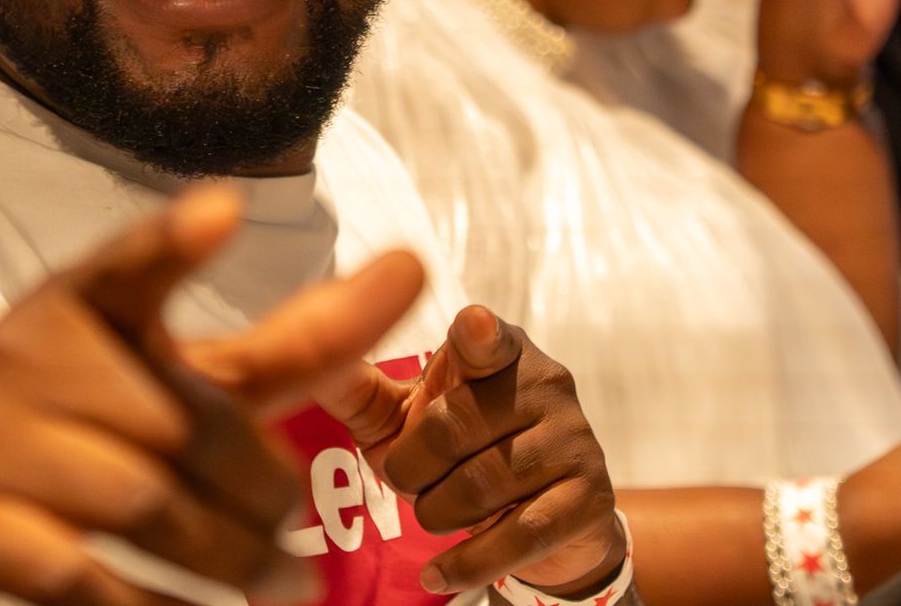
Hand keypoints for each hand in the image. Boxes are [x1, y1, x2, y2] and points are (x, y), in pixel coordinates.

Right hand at [0, 186, 423, 604]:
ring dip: (232, 558)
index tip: (220, 210)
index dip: (171, 241)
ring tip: (288, 586)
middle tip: (304, 533)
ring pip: (145, 504)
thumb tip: (414, 269)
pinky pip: (82, 579)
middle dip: (259, 486)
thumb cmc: (67, 423)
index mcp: (81, 302)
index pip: (128, 262)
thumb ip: (285, 339)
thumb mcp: (160, 370)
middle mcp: (32, 357)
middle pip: (183, 422)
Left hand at [317, 306, 623, 597]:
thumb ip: (364, 393)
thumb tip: (312, 371)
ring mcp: (573, 438)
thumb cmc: (465, 451)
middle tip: (409, 481)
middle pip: (451, 427)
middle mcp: (545, 383)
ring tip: (433, 513)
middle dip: (412, 468)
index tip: (472, 329)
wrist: (548, 518)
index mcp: (498, 352)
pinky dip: (468, 560)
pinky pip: (518, 535)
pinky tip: (438, 570)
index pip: (485, 338)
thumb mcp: (411, 415)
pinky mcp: (588, 496)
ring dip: (437, 513)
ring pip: (480, 485)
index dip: (476, 335)